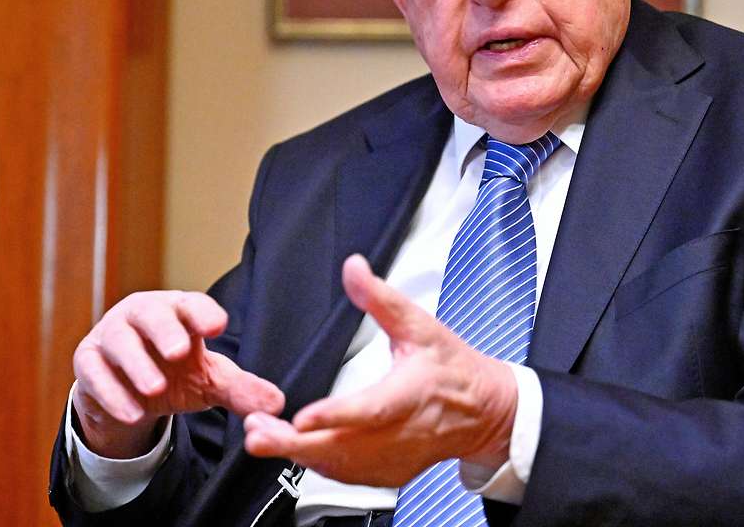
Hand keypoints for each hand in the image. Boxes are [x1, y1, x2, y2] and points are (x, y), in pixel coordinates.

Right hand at [72, 290, 284, 458]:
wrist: (129, 394)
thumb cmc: (175, 373)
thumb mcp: (209, 381)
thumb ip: (241, 389)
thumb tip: (278, 403)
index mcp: (178, 312)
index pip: (191, 305)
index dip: (203, 312)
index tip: (217, 326)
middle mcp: (143, 315)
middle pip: (151, 313)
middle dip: (164, 330)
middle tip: (179, 350)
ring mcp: (111, 335)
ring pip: (119, 341)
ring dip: (137, 364)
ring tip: (155, 387)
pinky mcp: (88, 361)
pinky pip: (94, 373)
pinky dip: (112, 393)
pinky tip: (132, 412)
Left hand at [242, 255, 517, 485]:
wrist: (485, 411)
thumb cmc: (453, 368)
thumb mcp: (420, 324)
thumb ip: (380, 298)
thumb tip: (353, 267)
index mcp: (412, 394)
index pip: (371, 410)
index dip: (335, 417)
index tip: (302, 418)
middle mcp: (403, 433)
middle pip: (345, 447)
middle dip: (296, 444)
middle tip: (257, 432)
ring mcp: (396, 458)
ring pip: (341, 467)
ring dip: (300, 455)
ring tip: (262, 436)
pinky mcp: (390, 473)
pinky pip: (347, 476)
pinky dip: (318, 465)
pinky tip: (294, 450)